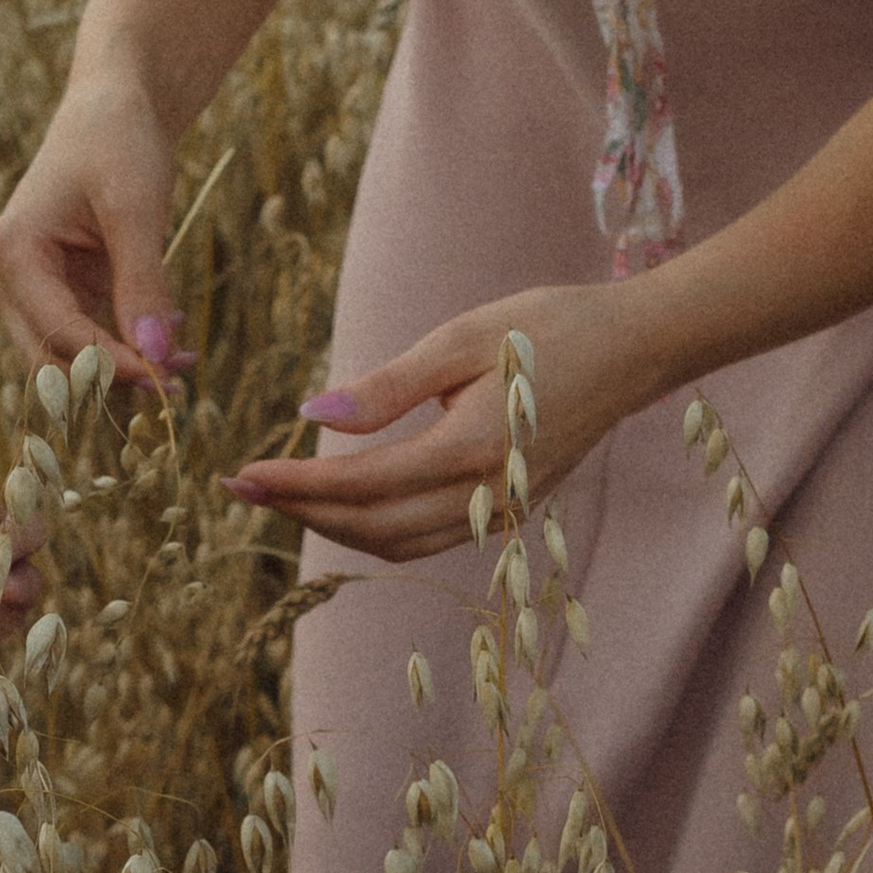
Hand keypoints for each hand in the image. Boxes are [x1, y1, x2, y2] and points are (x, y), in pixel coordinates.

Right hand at [0, 79, 194, 387]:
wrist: (114, 105)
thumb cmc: (117, 142)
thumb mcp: (135, 208)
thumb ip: (142, 283)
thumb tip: (158, 356)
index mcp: (12, 253)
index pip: (57, 333)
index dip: (110, 364)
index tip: (165, 378)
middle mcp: (10, 277)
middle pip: (53, 357)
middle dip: (113, 376)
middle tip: (178, 385)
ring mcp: (33, 287)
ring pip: (72, 354)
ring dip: (124, 365)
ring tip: (185, 361)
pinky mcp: (62, 288)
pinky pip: (91, 334)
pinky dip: (128, 343)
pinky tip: (173, 336)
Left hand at [223, 282, 658, 563]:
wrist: (633, 350)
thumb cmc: (548, 328)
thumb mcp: (461, 338)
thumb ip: (387, 387)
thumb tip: (311, 418)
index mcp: (470, 449)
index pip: (359, 485)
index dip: (294, 486)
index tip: (239, 473)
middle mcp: (486, 495)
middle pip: (371, 528)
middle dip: (301, 512)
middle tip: (241, 487)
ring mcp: (501, 512)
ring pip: (398, 544)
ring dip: (335, 527)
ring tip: (282, 497)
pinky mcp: (509, 512)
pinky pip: (427, 539)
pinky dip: (378, 530)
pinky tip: (346, 503)